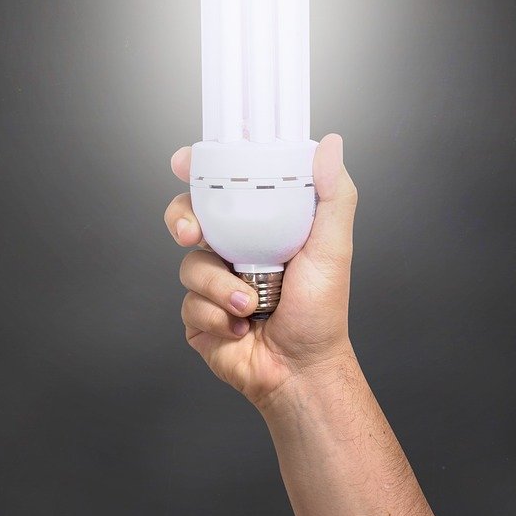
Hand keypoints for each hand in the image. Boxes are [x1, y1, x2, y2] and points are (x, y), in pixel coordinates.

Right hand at [163, 134, 357, 408]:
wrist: (301, 371)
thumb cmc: (321, 312)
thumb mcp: (333, 246)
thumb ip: (332, 195)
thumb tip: (330, 144)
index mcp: (260, 226)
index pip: (223, 185)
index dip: (199, 169)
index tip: (186, 161)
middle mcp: (232, 249)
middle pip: (188, 215)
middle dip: (182, 219)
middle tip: (193, 233)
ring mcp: (211, 281)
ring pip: (190, 264)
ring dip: (219, 286)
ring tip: (250, 306)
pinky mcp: (198, 314)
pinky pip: (189, 302)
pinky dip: (217, 316)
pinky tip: (241, 327)